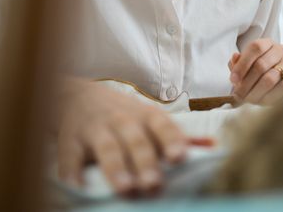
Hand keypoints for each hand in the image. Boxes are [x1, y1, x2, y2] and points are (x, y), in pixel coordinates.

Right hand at [55, 79, 186, 195]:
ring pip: (106, 147)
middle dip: (145, 161)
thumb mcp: (150, 118)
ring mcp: (95, 129)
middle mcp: (122, 120)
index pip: (162, 126)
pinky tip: (77, 187)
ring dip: (116, 168)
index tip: (180, 157)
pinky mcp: (69, 139)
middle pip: (136, 140)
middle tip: (154, 184)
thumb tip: (214, 146)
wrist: (76, 95)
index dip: (171, 140)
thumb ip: (177, 136)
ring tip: (125, 188)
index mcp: (146, 116)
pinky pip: (69, 156)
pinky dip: (71, 172)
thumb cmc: (123, 114)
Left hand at [228, 39, 282, 103]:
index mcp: (267, 44)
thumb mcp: (247, 68)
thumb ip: (238, 64)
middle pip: (261, 65)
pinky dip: (270, 97)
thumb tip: (234, 58)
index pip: (255, 47)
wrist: (282, 90)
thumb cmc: (260, 76)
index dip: (242, 64)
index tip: (233, 80)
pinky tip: (262, 103)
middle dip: (246, 83)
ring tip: (247, 101)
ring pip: (270, 78)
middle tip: (238, 96)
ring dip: (256, 92)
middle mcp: (281, 50)